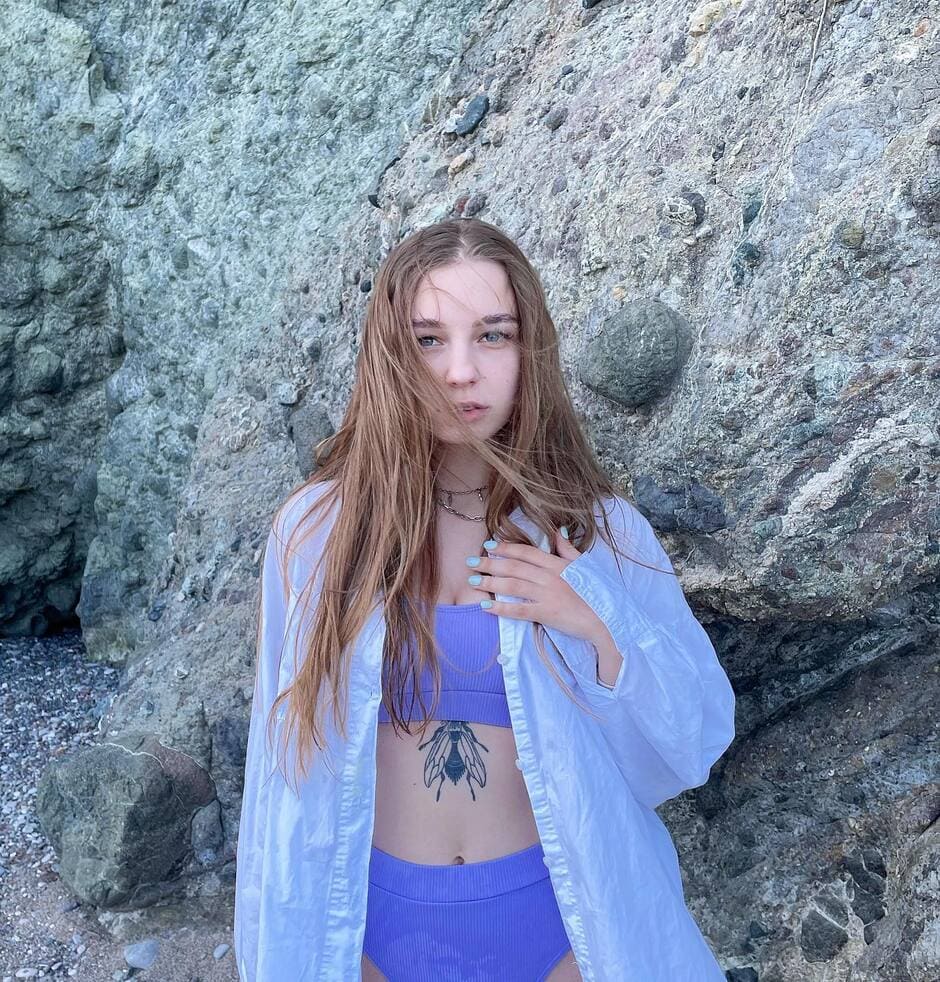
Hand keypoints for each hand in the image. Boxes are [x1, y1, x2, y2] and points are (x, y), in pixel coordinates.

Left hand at [466, 529, 610, 646]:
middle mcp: (550, 576)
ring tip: (472, 581)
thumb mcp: (585, 566)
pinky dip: (501, 608)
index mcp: (558, 564)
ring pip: (512, 585)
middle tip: (471, 562)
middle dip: (490, 563)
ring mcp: (547, 595)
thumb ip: (568, 550)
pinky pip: (519, 610)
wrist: (607, 620)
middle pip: (514, 567)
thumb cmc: (598, 593)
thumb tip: (558, 532)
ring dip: (490, 582)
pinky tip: (485, 607)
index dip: (506, 548)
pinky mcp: (547, 614)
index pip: (527, 552)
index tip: (489, 545)